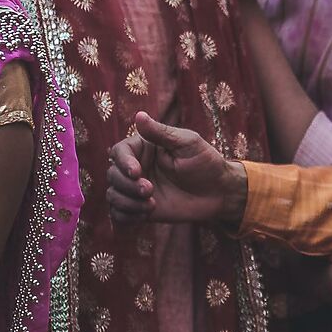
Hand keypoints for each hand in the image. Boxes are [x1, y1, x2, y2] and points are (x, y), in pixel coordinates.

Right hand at [107, 112, 244, 228]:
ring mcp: (137, 189)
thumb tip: (139, 115)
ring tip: (150, 206)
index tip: (136, 172)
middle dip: (127, 185)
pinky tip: (145, 215)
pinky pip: (119, 214)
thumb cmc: (206, 163)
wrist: (218, 193)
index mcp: (144, 148)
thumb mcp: (187, 143)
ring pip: (113, 195)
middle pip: (112, 174)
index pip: (119, 152)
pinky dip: (126, 216)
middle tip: (149, 191)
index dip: (123, 162)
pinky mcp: (141, 208)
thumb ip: (161, 132)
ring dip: (127, 202)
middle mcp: (137, 167)